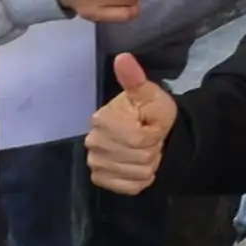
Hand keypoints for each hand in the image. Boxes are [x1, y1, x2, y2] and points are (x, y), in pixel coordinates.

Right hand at [86, 53, 178, 194]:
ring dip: (149, 164)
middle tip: (149, 138)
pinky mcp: (100, 179)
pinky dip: (141, 179)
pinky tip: (139, 166)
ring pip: (138, 173)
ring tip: (145, 150)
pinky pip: (130, 187)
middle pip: (140, 157)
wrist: (150, 133)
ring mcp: (94, 162)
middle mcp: (93, 142)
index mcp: (101, 120)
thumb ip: (135, 79)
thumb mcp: (149, 94)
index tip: (149, 124)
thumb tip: (123, 57)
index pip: (139, 139)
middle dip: (152, 149)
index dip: (153, 133)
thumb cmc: (149, 111)